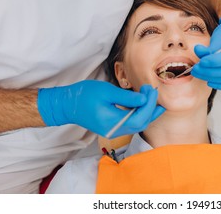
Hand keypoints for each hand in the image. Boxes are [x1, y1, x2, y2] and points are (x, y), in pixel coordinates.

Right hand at [37, 81, 164, 137]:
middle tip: (153, 91)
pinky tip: (144, 104)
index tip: (152, 90)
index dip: (149, 104)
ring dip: (147, 112)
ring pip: (138, 125)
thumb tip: (145, 98)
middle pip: (141, 124)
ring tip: (152, 97)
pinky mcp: (113, 128)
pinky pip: (131, 124)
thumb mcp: (106, 91)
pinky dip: (140, 114)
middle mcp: (115, 130)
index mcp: (113, 122)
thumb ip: (127, 97)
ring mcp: (114, 131)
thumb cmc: (84, 95)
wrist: (67, 105)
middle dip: (151, 108)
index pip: (139, 117)